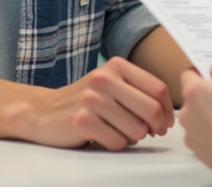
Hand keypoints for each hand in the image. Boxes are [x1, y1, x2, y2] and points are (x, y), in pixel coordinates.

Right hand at [15, 56, 173, 150]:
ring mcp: (92, 99)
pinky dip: (115, 144)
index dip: (167, 110)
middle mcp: (104, 79)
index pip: (158, 88)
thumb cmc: (84, 100)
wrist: (42, 111)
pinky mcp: (82, 121)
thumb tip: (169, 113)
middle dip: (155, 127)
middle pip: (150, 110)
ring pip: (136, 130)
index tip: (165, 122)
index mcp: (116, 66)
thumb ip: (137, 89)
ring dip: (132, 138)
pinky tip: (102, 136)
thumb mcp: (110, 83)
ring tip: (118, 131)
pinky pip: (117, 143)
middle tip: (149, 133)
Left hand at [180, 64, 211, 186]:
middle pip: (191, 97)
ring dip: (204, 115)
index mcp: (193, 90)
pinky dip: (206, 133)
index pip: (187, 74)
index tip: (211, 78)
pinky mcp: (193, 146)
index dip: (199, 74)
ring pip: (194, 116)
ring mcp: (188, 130)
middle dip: (204, 96)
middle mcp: (186, 110)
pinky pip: (198, 134)